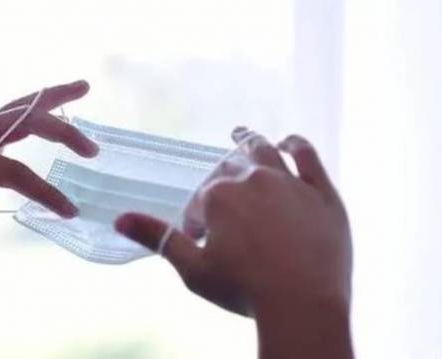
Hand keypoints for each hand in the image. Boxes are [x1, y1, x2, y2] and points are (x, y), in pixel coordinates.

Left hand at [0, 80, 98, 251]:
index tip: (69, 210)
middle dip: (62, 129)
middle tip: (92, 149)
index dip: (44, 190)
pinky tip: (49, 112)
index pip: (15, 170)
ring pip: (18, 110)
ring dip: (51, 100)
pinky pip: (11, 119)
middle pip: (23, 118)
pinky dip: (35, 112)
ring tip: (81, 87)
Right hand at [115, 132, 351, 318]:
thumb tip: (119, 218)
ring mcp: (291, 183)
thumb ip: (157, 238)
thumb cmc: (244, 289)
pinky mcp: (322, 193)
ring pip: (265, 152)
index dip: (199, 221)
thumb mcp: (193, 268)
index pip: (202, 200)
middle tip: (224, 208)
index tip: (203, 242)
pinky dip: (295, 144)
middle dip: (222, 185)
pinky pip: (308, 157)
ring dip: (250, 143)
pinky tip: (287, 141)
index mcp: (219, 196)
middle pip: (230, 170)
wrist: (303, 305)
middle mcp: (253, 180)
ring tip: (242, 136)